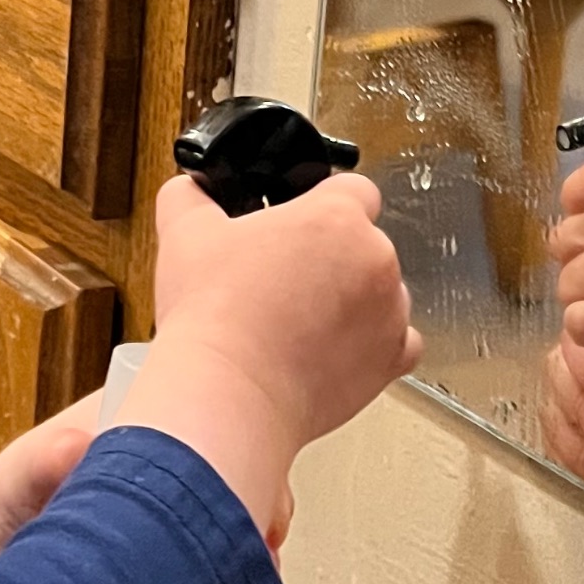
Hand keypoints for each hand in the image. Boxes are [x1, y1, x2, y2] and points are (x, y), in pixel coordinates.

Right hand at [112, 171, 420, 548]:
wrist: (228, 394)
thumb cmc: (214, 316)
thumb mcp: (185, 233)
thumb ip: (192, 195)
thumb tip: (193, 189)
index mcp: (336, 217)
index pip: (352, 189)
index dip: (322, 202)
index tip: (299, 223)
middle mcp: (376, 259)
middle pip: (364, 243)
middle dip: (330, 257)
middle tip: (284, 280)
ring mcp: (389, 312)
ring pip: (383, 292)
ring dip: (353, 300)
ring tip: (300, 321)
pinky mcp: (390, 361)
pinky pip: (398, 343)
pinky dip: (372, 345)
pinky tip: (332, 349)